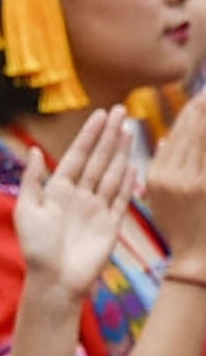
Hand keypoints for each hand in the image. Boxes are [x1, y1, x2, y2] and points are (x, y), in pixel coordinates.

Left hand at [15, 105, 132, 300]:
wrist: (55, 280)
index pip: (77, 156)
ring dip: (121, 151)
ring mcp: (97, 209)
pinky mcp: (112, 224)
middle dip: (109, 135)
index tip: (99, 114)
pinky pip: (122, 198)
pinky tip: (133, 164)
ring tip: (129, 129)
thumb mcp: (26, 209)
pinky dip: (128, 181)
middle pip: (98, 159)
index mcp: (57, 191)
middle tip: (122, 110)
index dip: (89, 135)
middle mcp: (79, 196)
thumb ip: (33, 179)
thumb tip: (35, 151)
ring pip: (111, 173)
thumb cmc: (36, 248)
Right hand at [148, 97, 205, 277]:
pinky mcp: (205, 187)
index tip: (199, 98)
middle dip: (202, 110)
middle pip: (190, 134)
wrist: (197, 258)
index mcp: (155, 177)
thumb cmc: (181, 228)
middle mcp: (171, 177)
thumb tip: (166, 139)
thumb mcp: (159, 199)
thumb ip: (163, 168)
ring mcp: (191, 182)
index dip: (189, 115)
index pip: (174, 138)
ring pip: (202, 141)